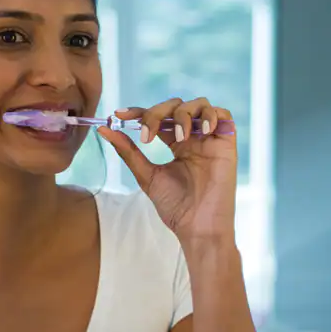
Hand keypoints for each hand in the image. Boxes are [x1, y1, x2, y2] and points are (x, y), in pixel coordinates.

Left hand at [97, 97, 237, 242]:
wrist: (197, 227)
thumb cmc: (175, 207)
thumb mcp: (147, 176)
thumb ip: (128, 151)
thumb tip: (104, 129)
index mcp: (176, 144)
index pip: (157, 117)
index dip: (139, 111)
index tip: (119, 115)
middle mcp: (193, 138)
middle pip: (175, 106)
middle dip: (157, 113)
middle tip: (147, 135)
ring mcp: (210, 139)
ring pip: (199, 104)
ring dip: (183, 114)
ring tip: (178, 136)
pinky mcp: (226, 144)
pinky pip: (224, 115)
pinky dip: (210, 115)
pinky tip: (200, 131)